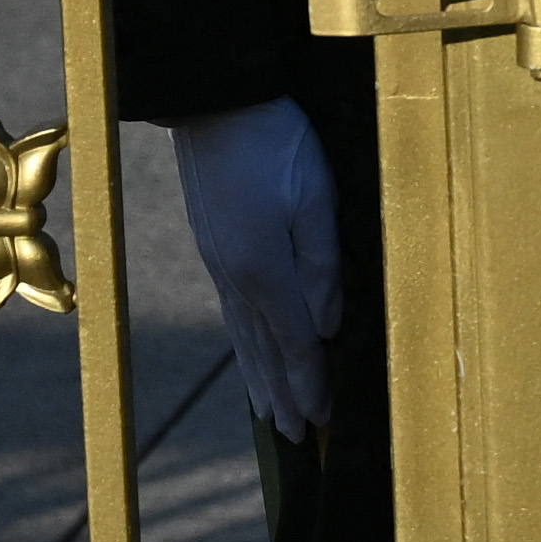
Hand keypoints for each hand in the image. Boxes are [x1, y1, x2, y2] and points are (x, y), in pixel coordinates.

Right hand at [171, 95, 345, 435]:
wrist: (216, 101)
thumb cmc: (276, 141)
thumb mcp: (316, 198)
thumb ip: (323, 265)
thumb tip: (325, 328)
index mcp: (263, 268)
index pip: (294, 341)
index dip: (310, 384)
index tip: (324, 422)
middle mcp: (235, 276)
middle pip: (263, 351)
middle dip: (282, 397)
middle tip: (296, 440)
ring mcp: (219, 263)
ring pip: (244, 336)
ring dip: (260, 379)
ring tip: (270, 416)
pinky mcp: (214, 248)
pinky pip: (234, 312)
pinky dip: (244, 346)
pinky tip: (250, 354)